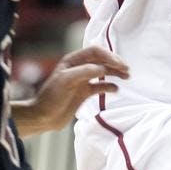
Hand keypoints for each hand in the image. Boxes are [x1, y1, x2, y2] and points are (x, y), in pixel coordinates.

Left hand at [11, 46, 129, 136]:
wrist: (43, 117)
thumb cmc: (51, 97)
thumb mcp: (66, 81)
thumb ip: (84, 72)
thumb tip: (103, 68)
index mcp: (73, 60)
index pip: (95, 52)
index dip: (108, 55)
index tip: (119, 64)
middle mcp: (79, 68)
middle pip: (101, 60)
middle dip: (115, 63)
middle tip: (127, 70)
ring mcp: (82, 80)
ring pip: (103, 72)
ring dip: (115, 73)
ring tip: (127, 77)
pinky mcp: (84, 93)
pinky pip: (100, 86)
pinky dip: (109, 86)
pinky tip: (116, 90)